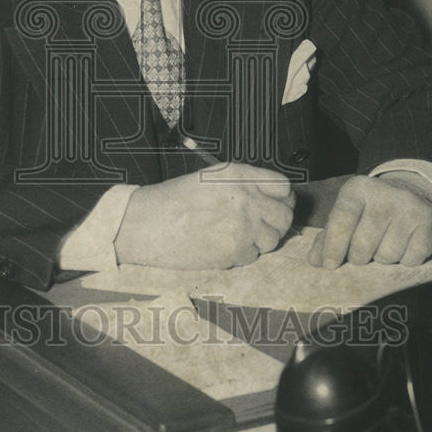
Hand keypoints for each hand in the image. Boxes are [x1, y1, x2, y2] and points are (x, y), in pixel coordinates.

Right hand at [114, 163, 294, 268]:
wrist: (147, 223)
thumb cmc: (175, 200)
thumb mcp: (211, 177)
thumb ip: (245, 183)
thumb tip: (274, 197)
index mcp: (239, 175)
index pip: (283, 187)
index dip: (283, 198)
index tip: (278, 204)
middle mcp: (245, 198)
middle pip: (284, 216)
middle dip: (277, 223)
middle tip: (262, 226)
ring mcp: (242, 225)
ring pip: (272, 239)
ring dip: (260, 240)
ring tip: (236, 235)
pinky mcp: (234, 251)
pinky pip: (253, 256)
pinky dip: (242, 254)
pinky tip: (221, 245)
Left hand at [308, 173, 431, 268]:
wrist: (412, 192)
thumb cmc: (370, 209)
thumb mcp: (347, 213)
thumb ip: (328, 236)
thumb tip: (315, 260)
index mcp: (358, 188)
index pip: (342, 219)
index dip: (333, 245)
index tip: (329, 264)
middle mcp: (385, 193)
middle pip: (363, 245)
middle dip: (358, 257)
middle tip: (361, 252)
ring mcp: (409, 207)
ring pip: (387, 256)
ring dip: (382, 258)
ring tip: (384, 243)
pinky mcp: (429, 223)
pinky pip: (410, 260)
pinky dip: (404, 260)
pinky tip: (403, 245)